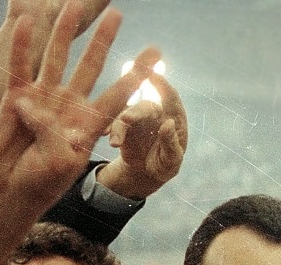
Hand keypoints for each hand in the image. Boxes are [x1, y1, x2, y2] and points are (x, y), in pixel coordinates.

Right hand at [0, 2, 160, 221]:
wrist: (10, 190)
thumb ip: (55, 134)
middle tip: (117, 14)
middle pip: (90, 65)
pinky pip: (20, 64)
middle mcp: (70, 105)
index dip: (135, 76)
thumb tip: (32, 103)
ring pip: (57, 57)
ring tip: (73, 4)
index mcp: (89, 124)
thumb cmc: (40, 183)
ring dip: (64, 31)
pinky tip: (27, 21)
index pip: (118, 95)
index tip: (154, 58)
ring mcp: (43, 97)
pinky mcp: (15, 96)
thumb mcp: (59, 163)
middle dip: (104, 40)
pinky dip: (22, 44)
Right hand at [98, 73, 188, 199]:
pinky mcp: (123, 124)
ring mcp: (138, 116)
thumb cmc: (166, 164)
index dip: (163, 86)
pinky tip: (105, 136)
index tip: (154, 75)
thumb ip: (171, 142)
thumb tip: (168, 123)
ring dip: (120, 126)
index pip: (171, 98)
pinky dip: (110, 129)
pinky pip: (114, 123)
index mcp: (174, 117)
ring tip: (115, 143)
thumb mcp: (172, 159)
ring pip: (127, 114)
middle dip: (135, 111)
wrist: (146, 172)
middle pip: (146, 106)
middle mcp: (156, 112)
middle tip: (127, 119)